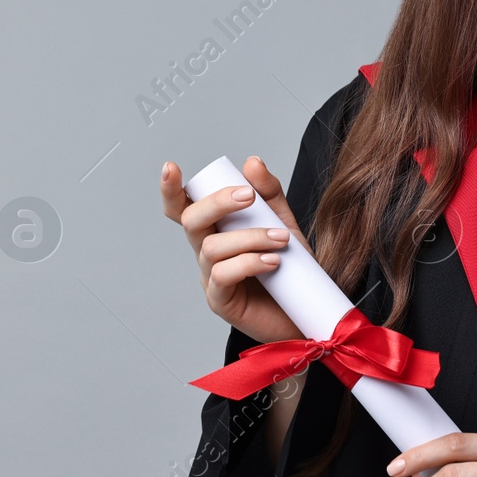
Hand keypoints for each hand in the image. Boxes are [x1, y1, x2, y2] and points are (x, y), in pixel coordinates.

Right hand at [160, 156, 312, 345]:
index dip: (171, 190)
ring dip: (248, 238)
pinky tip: (272, 263)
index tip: (170, 168)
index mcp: (216, 230)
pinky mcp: (220, 301)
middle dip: (217, 202)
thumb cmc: (291, 270)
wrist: (306, 313)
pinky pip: (223, 275)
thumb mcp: (283, 222)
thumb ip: (269, 194)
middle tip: (248, 196)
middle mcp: (207, 252)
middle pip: (191, 220)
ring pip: (211, 248)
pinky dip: (248, 263)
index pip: (184, 208)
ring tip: (279, 240)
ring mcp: (210, 277)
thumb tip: (252, 163)